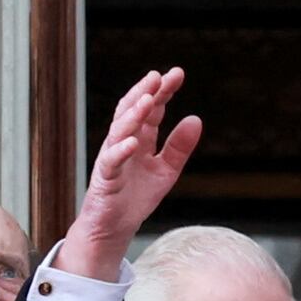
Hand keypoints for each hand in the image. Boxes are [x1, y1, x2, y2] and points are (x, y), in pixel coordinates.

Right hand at [59, 69, 203, 282]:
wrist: (114, 227)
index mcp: (140, 139)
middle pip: (132, 111)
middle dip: (145, 92)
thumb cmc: (136, 197)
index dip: (163, 91)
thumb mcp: (166, 171)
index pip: (151, 109)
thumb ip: (179, 147)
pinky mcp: (105, 177)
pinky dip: (121, 150)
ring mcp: (112, 158)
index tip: (177, 73)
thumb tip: (196, 118)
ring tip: (147, 100)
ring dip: (133, 114)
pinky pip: (111, 161)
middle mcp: (124, 142)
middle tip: (158, 76)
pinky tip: (134, 141)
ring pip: (119, 130)